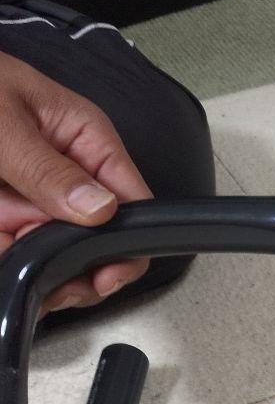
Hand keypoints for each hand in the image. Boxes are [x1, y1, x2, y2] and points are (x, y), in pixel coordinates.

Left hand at [0, 50, 151, 315]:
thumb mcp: (2, 122)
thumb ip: (47, 168)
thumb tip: (100, 210)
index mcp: (87, 142)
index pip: (133, 203)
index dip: (126, 247)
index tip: (99, 278)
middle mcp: (71, 176)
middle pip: (96, 241)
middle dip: (68, 266)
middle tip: (44, 282)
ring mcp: (37, 198)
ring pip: (53, 254)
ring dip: (31, 265)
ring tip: (4, 244)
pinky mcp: (9, 213)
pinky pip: (17, 249)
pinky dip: (9, 258)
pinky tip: (2, 253)